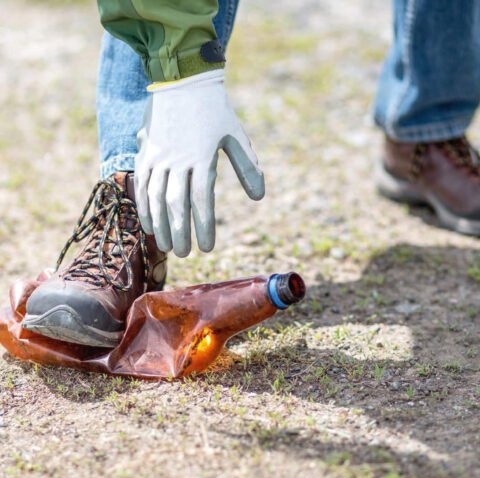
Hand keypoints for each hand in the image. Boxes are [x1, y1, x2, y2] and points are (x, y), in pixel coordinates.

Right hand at [135, 70, 264, 256]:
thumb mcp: (236, 135)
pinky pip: (141, 185)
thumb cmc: (214, 110)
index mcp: (202, 157)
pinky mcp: (145, 153)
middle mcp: (177, 159)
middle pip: (176, 205)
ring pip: (156, 198)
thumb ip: (248, 166)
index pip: (202, 201)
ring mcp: (157, 156)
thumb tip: (258, 197)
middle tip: (185, 254)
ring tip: (166, 246)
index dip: (204, 226)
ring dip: (160, 225)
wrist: (182, 79)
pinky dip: (143, 207)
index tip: (207, 247)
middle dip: (180, 232)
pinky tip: (148, 224)